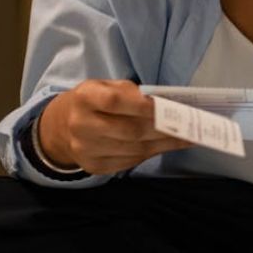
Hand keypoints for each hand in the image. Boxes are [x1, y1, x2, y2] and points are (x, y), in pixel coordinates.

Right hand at [39, 79, 194, 174]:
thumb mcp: (107, 86)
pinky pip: (130, 162)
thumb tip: (165, 104)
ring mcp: (86, 149)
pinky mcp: (94, 166)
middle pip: (130, 130)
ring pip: (134, 149)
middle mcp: (81, 125)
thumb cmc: (96, 101)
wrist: (63, 126)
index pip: (115, 102)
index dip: (144, 106)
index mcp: (84, 98)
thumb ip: (132, 93)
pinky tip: (169, 146)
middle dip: (163, 128)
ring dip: (165, 144)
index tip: (169, 106)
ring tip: (187, 136)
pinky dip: (153, 153)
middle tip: (189, 125)